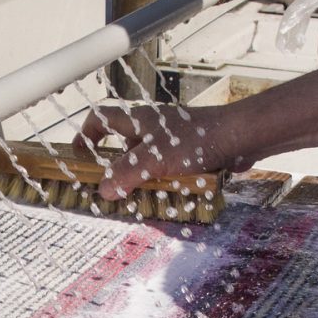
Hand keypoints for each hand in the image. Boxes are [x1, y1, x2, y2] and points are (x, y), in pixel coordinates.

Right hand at [73, 104, 246, 199]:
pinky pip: (165, 169)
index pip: (100, 119)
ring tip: (141, 199)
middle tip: (113, 190)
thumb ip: (126, 174)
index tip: (79, 156)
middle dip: (115, 170)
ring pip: (144, 162)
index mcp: (137, 120)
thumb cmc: (196, 140)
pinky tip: (168, 197)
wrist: (238, 138)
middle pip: (121, 147)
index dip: (86, 135)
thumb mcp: (154, 159)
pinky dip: (162, 183)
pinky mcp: (186, 153)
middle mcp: (151, 128)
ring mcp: (169, 140)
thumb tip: (104, 190)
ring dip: (140, 180)